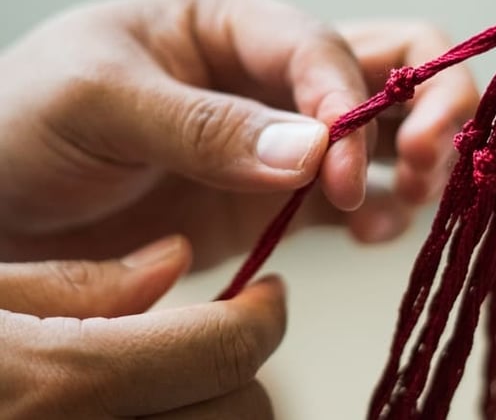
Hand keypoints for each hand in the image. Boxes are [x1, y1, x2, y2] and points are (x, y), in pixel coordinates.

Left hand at [0, 0, 477, 266]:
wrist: (3, 208)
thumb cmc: (26, 125)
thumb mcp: (99, 103)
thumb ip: (205, 125)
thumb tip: (314, 151)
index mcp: (229, 20)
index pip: (321, 45)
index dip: (350, 100)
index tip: (340, 167)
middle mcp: (270, 70)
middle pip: (392, 62)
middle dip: (428, 106)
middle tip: (424, 161)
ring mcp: (284, 134)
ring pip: (390, 128)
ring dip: (418, 160)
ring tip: (404, 201)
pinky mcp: (282, 194)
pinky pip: (358, 194)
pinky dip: (384, 211)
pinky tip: (374, 233)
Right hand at [0, 235, 284, 417]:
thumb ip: (69, 282)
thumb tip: (172, 261)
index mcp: (59, 387)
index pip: (222, 353)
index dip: (263, 317)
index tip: (268, 296)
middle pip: (239, 414)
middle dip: (239, 365)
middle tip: (219, 333)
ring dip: (214, 402)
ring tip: (177, 371)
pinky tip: (143, 404)